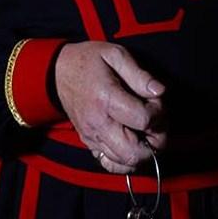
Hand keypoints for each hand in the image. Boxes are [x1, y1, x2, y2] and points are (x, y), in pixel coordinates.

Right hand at [54, 41, 166, 174]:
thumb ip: (139, 74)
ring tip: (145, 131)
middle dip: (155, 140)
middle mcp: (98, 123)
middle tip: (156, 123)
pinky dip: (125, 160)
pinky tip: (131, 143)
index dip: (158, 113)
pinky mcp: (89, 142)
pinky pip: (110, 164)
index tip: (155, 101)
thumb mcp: (115, 55)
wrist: (58, 71)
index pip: (142, 120)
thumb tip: (159, 92)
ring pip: (124, 162)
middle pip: (134, 151)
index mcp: (106, 99)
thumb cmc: (89, 60)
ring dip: (143, 151)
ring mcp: (92, 136)